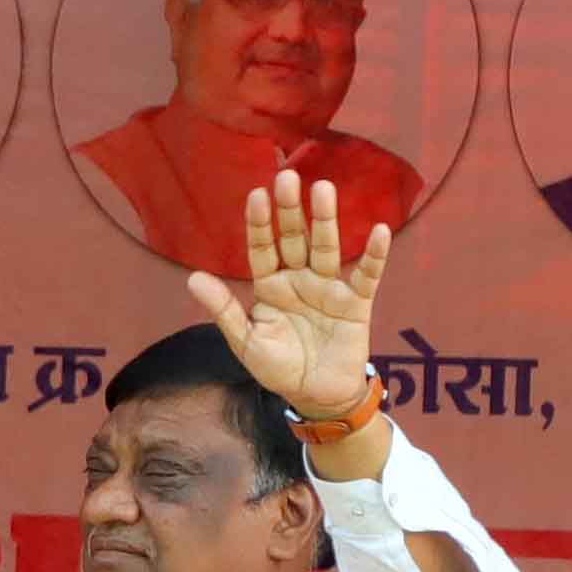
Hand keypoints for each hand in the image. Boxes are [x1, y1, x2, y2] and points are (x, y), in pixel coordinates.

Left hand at [185, 170, 384, 417]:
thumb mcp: (246, 341)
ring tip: (323, 190)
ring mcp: (328, 287)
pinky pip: (366, 275)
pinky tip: (379, 231)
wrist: (315, 395)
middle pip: (294, 239)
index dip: (259, 224)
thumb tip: (193, 278)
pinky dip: (375, 254)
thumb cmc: (278, 367)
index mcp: (269, 287)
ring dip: (325, 220)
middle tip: (287, 176)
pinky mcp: (356, 301)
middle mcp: (298, 279)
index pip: (261, 249)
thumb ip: (224, 309)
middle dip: (290, 210)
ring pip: (326, 248)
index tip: (256, 194)